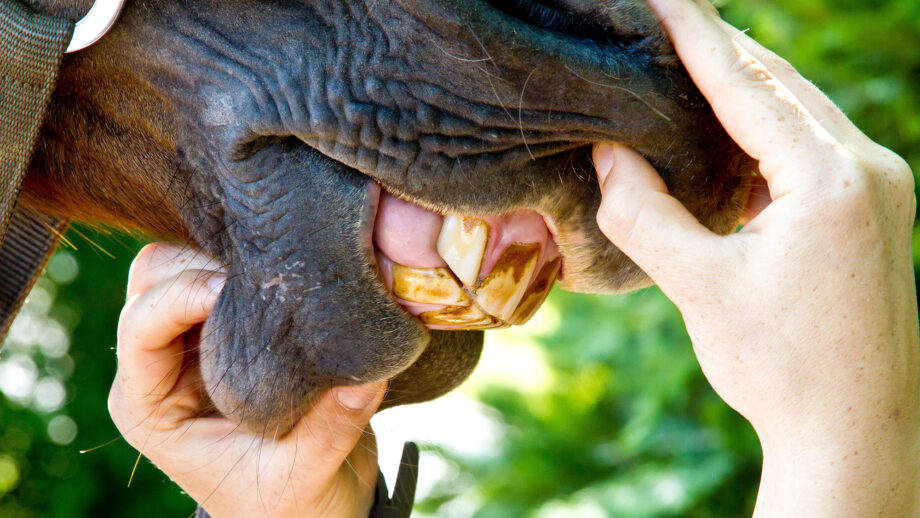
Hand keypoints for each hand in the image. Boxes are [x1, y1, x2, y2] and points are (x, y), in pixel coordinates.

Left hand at [108, 243, 386, 517]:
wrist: (309, 513)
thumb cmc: (290, 507)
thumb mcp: (304, 475)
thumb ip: (331, 426)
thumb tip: (366, 373)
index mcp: (151, 406)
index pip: (140, 326)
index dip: (182, 296)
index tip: (235, 291)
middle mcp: (162, 366)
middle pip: (155, 278)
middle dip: (205, 265)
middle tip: (269, 273)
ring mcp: (195, 343)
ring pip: (189, 262)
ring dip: (231, 258)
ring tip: (286, 270)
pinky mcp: (231, 329)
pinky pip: (231, 273)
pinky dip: (258, 265)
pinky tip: (299, 272)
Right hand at [594, 0, 917, 515]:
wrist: (855, 433)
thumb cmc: (781, 367)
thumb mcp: (700, 288)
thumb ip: (644, 214)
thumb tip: (607, 154)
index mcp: (829, 179)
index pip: (746, 86)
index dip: (695, 36)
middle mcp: (869, 168)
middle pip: (781, 85)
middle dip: (720, 51)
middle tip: (665, 24)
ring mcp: (882, 187)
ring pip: (802, 111)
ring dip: (745, 89)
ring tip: (688, 67)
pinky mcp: (877, 211)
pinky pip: (817, 145)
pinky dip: (769, 129)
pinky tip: (732, 133)